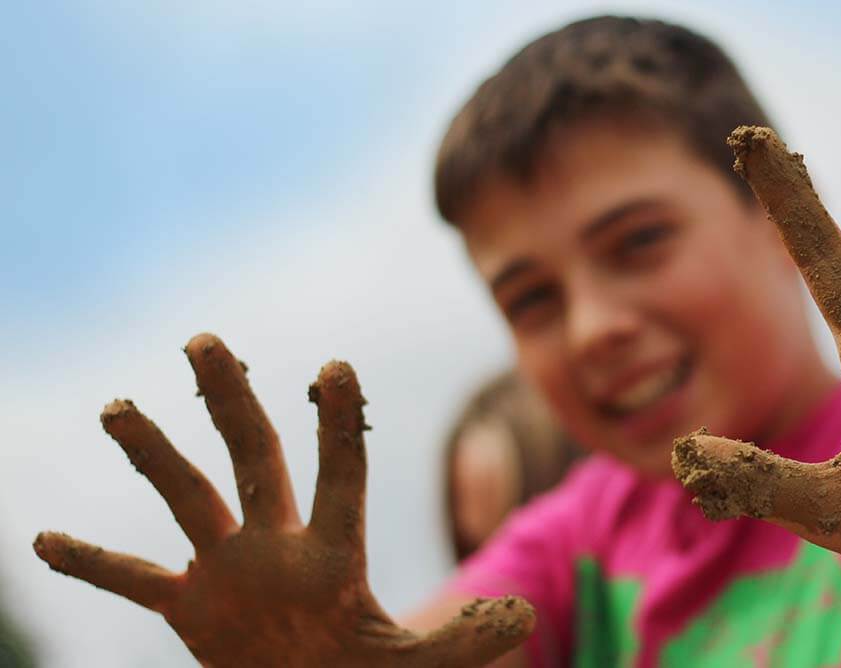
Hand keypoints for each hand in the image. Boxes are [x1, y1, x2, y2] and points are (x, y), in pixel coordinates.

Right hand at [34, 334, 531, 666]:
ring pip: (187, 498)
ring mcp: (229, 571)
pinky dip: (93, 563)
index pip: (340, 474)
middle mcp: (276, 542)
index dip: (338, 426)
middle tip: (203, 340)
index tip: (335, 365)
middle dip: (230, 401)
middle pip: (253, 457)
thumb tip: (524, 617)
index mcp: (334, 550)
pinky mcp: (193, 609)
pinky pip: (134, 579)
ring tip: (118, 406)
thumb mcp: (416, 666)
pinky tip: (44, 540)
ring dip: (153, 455)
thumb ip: (464, 641)